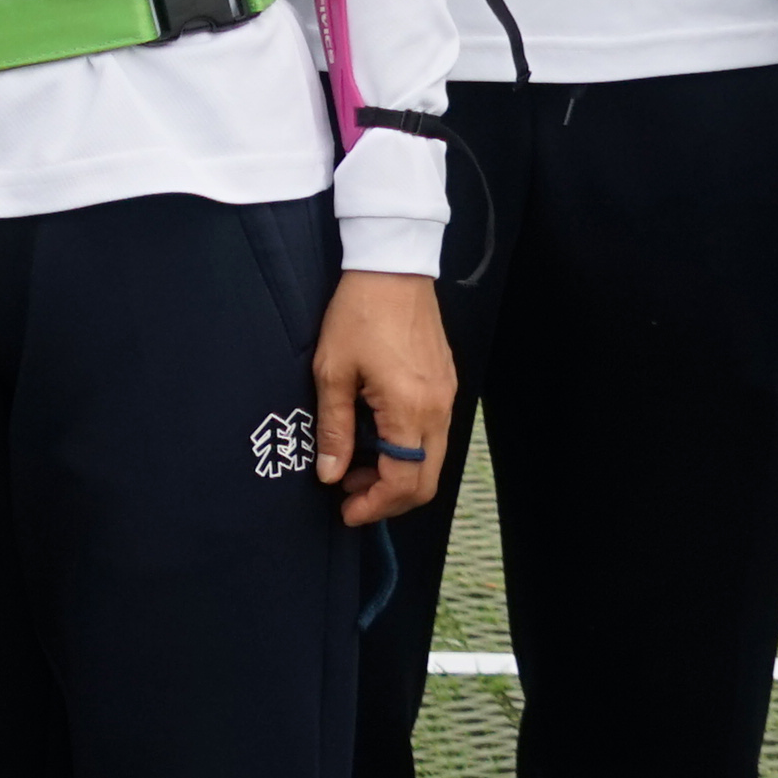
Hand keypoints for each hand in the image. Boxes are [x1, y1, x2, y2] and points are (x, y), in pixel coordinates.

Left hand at [314, 269, 455, 530]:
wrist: (392, 266)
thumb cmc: (358, 313)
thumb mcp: (332, 371)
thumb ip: (334, 428)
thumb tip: (330, 474)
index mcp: (410, 409)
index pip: (403, 482)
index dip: (375, 506)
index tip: (346, 511)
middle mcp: (438, 409)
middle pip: (426, 481)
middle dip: (388, 498)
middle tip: (349, 495)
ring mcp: (447, 396)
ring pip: (432, 459)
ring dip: (397, 474)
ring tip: (355, 465)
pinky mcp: (446, 383)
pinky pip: (434, 434)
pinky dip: (408, 449)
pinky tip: (376, 437)